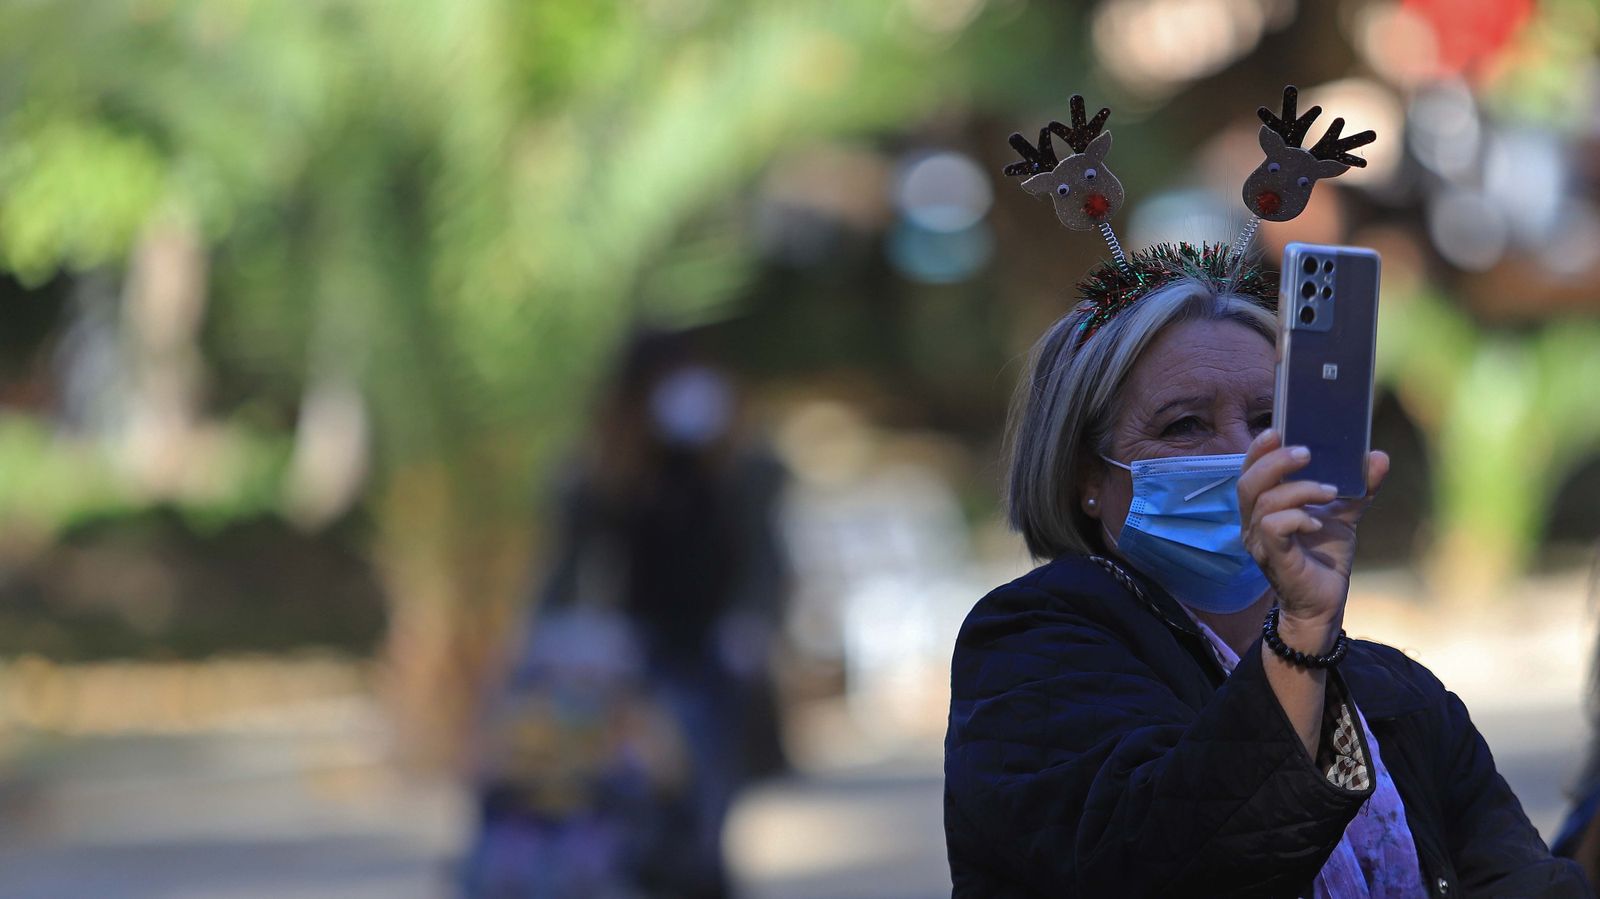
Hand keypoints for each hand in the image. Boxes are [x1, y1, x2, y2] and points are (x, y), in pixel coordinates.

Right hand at [1238, 429, 1389, 630]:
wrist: (1325, 603)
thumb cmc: (1325, 557)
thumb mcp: (1344, 514)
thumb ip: (1358, 487)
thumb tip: (1378, 456)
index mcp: (1263, 507)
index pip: (1249, 472)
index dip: (1258, 451)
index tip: (1278, 430)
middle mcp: (1253, 523)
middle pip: (1248, 483)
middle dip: (1275, 462)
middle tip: (1307, 452)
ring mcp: (1259, 542)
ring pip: (1264, 502)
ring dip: (1299, 490)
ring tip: (1329, 491)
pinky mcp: (1272, 557)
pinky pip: (1274, 527)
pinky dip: (1297, 516)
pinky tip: (1318, 521)